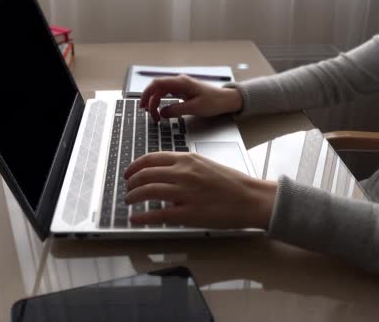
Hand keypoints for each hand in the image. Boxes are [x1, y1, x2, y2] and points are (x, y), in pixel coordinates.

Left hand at [123, 152, 276, 228]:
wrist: (250, 198)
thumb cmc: (232, 183)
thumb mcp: (205, 165)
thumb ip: (185, 168)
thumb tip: (167, 176)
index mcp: (187, 160)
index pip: (151, 158)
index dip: (135, 166)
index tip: (129, 172)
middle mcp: (182, 173)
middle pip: (145, 175)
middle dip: (131, 182)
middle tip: (127, 188)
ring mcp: (184, 193)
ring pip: (148, 192)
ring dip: (133, 197)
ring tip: (129, 201)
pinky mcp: (188, 213)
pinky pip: (159, 215)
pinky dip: (143, 217)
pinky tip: (136, 218)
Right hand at [140, 75, 242, 121]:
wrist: (226, 100)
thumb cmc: (213, 102)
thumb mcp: (194, 108)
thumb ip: (176, 110)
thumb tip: (162, 113)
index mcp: (180, 82)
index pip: (157, 84)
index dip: (146, 93)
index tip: (142, 105)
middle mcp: (178, 82)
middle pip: (157, 88)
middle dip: (150, 101)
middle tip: (149, 115)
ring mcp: (180, 86)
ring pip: (161, 92)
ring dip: (155, 103)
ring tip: (156, 117)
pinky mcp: (182, 91)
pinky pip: (167, 95)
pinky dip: (162, 103)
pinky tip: (162, 111)